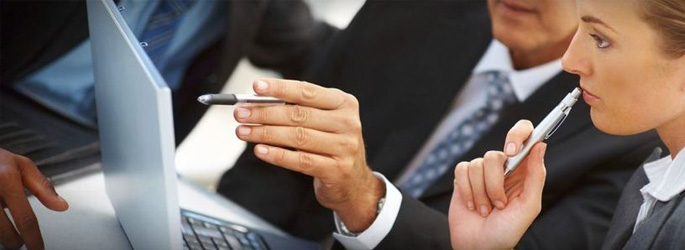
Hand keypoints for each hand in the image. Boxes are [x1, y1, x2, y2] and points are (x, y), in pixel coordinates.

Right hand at [0, 148, 68, 249]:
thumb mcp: (22, 166)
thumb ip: (42, 188)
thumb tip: (62, 206)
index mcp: (6, 178)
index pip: (25, 218)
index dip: (33, 238)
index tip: (37, 249)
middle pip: (4, 232)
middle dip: (14, 241)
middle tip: (18, 242)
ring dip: (0, 236)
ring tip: (6, 234)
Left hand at [233, 79, 382, 231]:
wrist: (353, 182)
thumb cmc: (331, 145)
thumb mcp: (323, 121)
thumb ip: (298, 110)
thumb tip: (258, 102)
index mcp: (344, 103)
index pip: (306, 92)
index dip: (279, 89)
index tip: (255, 87)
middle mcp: (347, 123)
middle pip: (298, 115)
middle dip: (265, 113)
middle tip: (241, 113)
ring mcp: (344, 147)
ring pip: (297, 137)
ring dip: (265, 133)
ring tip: (243, 131)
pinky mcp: (336, 169)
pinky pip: (300, 160)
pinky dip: (277, 155)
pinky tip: (260, 150)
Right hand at [448, 120, 545, 249]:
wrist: (479, 246)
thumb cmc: (507, 230)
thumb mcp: (528, 206)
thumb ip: (536, 176)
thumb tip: (540, 145)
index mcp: (523, 171)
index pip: (525, 135)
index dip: (518, 135)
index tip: (511, 151)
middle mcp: (503, 168)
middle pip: (495, 155)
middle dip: (495, 184)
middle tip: (499, 203)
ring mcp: (482, 172)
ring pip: (477, 164)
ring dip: (481, 193)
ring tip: (486, 209)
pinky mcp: (463, 178)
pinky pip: (462, 170)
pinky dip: (466, 191)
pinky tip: (471, 205)